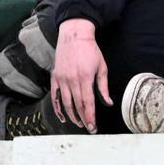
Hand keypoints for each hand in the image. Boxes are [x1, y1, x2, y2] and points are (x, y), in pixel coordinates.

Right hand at [50, 19, 111, 133]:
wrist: (74, 36)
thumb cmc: (90, 50)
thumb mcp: (102, 67)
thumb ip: (104, 87)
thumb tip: (108, 103)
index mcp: (86, 78)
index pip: (88, 103)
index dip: (91, 117)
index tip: (93, 127)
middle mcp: (72, 80)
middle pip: (77, 106)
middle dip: (83, 119)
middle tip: (89, 128)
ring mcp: (62, 79)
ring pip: (66, 104)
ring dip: (72, 116)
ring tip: (79, 124)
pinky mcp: (55, 77)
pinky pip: (55, 97)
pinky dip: (58, 108)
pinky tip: (63, 117)